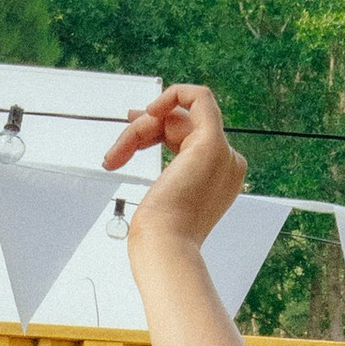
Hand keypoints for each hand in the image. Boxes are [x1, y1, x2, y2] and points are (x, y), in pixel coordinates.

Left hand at [106, 82, 248, 273]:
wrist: (165, 250)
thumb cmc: (159, 235)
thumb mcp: (161, 192)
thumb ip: (166, 164)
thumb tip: (152, 133)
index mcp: (219, 177)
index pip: (187, 138)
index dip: (159, 130)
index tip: (133, 131)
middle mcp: (227, 163)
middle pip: (181, 126)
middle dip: (145, 127)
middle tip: (119, 143)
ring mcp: (223, 153)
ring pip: (178, 117)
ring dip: (140, 130)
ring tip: (117, 156)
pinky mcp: (212, 143)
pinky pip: (198, 97)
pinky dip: (172, 95)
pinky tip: (148, 111)